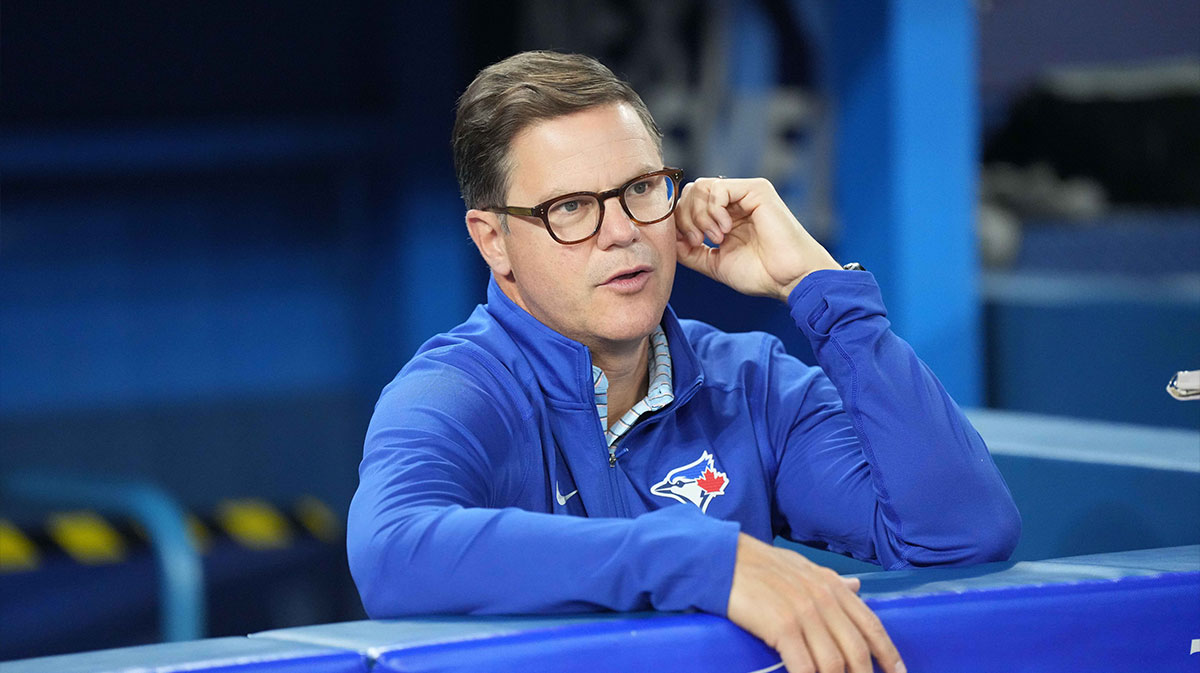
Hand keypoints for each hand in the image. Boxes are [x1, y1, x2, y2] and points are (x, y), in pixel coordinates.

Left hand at [674, 177, 840, 301]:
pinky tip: (726, 229)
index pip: (688, 204)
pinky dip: (714, 210)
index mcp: (725, 216)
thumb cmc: (759, 274)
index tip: (689, 245)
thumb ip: (689, 251)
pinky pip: (718, 188)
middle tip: (697, 241)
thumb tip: (667, 238)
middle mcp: (735, 202)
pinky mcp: (756, 189)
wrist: (788, 279)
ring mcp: (745, 193)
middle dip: (686, 218)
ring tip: (715, 238)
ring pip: (700, 188)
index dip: (679, 222)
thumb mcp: (713, 263)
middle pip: (690, 192)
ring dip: (699, 216)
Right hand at [727, 534, 904, 672]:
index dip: (888, 653)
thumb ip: (832, 581)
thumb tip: (857, 586)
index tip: (898, 672)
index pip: (871, 625)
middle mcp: (824, 599)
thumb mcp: (803, 567)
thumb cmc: (760, 565)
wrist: (723, 559)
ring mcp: (805, 613)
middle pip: (857, 651)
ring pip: (834, 663)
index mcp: (833, 585)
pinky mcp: (783, 627)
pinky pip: (805, 667)